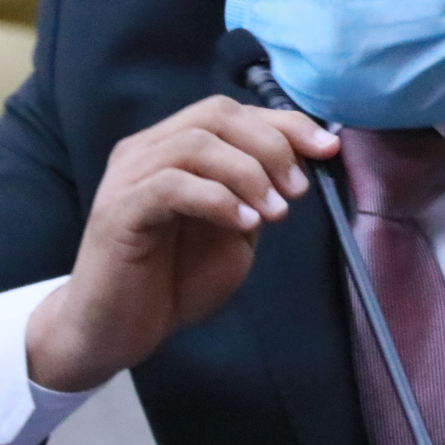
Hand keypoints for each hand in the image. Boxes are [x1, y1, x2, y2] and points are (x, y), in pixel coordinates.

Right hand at [26, 95, 337, 390]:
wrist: (116, 331)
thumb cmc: (173, 280)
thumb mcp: (234, 232)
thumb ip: (259, 196)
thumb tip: (303, 166)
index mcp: (174, 148)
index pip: (233, 113)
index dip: (285, 123)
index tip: (328, 148)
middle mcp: (147, 151)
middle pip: (216, 115)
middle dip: (270, 145)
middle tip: (298, 190)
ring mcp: (129, 177)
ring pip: (196, 143)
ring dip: (248, 173)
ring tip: (274, 214)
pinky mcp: (118, 210)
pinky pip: (171, 185)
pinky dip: (217, 199)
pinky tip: (243, 224)